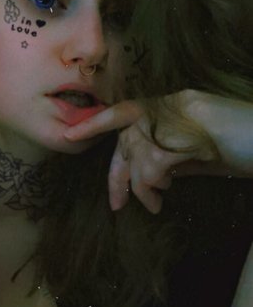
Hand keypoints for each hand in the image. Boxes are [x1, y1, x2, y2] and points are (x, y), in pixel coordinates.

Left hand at [64, 90, 252, 213]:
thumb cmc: (247, 151)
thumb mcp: (202, 156)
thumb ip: (172, 157)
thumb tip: (148, 172)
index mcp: (176, 105)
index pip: (128, 109)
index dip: (97, 122)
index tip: (71, 134)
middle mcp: (177, 103)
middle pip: (126, 133)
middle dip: (117, 172)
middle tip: (118, 203)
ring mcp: (187, 115)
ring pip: (139, 150)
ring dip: (141, 185)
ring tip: (156, 203)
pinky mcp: (197, 132)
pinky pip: (156, 161)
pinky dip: (153, 182)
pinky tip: (166, 193)